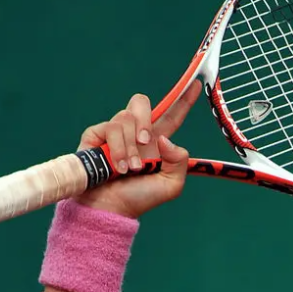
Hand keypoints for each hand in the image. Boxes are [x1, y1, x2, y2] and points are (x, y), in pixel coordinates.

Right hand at [74, 81, 201, 217]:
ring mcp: (115, 132)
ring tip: (130, 168)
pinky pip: (110, 128)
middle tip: (146, 142)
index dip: (183, 99)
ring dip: (130, 146)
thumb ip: (180, 161)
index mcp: (157, 141)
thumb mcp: (171, 185)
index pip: (172, 115)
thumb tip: (166, 139)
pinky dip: (117, 149)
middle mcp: (135, 132)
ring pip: (125, 117)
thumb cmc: (139, 198)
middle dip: (145, 119)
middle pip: (141, 102)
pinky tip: (117, 166)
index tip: (196, 83)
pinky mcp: (96, 135)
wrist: (111, 208)